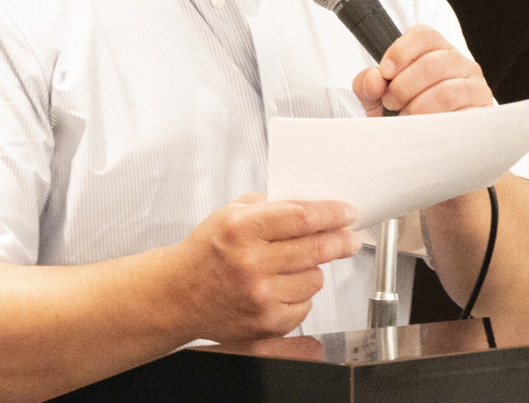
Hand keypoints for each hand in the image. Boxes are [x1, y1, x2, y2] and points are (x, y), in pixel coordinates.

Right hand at [175, 193, 358, 342]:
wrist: (179, 294)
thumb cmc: (207, 252)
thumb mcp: (230, 213)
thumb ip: (270, 205)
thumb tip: (312, 206)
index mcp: (242, 229)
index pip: (301, 217)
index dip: (331, 214)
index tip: (346, 213)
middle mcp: (252, 263)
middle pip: (315, 249)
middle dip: (340, 241)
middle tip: (349, 238)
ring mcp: (260, 296)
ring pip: (315, 278)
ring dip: (313, 269)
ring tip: (291, 265)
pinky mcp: (267, 322)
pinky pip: (305, 305)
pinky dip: (300, 294)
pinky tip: (281, 286)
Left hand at [351, 24, 493, 116]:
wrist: (431, 150)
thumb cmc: (406, 115)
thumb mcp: (379, 99)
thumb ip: (368, 84)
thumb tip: (374, 79)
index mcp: (437, 51)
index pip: (424, 35)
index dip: (401, 51)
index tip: (385, 72)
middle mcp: (461, 65)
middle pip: (434, 63)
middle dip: (404, 86)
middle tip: (391, 102)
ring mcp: (475, 89)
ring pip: (447, 91)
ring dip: (418, 107)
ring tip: (405, 117)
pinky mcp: (481, 116)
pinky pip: (461, 117)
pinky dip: (436, 123)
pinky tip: (423, 129)